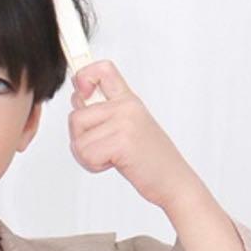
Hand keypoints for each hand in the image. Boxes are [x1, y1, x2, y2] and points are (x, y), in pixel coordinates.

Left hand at [68, 59, 205, 213]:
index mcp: (128, 100)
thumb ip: (103, 113)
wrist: (173, 181)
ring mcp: (125, 122)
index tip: (81, 95)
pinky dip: (94, 166)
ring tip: (110, 158)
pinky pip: (86, 153)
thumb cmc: (149, 160)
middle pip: (76, 116)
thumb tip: (77, 98)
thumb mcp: (127, 129)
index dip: (83, 76)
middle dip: (80, 139)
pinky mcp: (122, 141)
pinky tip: (113, 164)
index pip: (102, 69)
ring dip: (87, 156)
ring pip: (78, 138)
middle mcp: (127, 106)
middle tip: (103, 149)